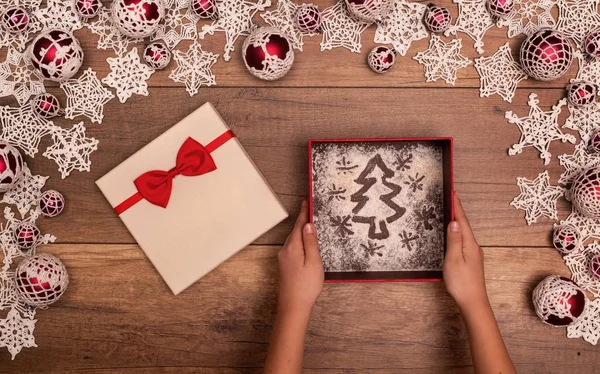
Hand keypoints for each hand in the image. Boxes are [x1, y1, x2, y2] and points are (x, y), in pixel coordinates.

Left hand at [277, 200, 323, 314]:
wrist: (293, 307)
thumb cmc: (306, 286)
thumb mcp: (313, 262)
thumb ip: (311, 243)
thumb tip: (308, 224)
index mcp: (292, 247)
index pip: (298, 225)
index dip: (304, 213)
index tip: (306, 201)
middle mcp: (285, 250)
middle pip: (295, 231)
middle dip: (303, 221)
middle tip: (311, 210)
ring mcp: (284, 259)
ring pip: (294, 240)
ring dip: (301, 232)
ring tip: (311, 225)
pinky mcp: (285, 266)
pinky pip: (293, 248)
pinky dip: (300, 242)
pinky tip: (306, 245)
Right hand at [443, 194, 488, 314]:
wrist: (473, 302)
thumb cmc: (462, 282)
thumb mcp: (454, 259)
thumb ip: (454, 240)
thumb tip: (455, 221)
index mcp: (469, 243)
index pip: (462, 220)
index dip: (457, 206)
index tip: (452, 192)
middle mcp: (473, 246)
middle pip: (464, 224)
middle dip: (456, 210)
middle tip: (448, 198)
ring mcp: (473, 253)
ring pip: (463, 232)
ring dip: (456, 221)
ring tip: (448, 211)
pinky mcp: (470, 260)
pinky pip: (462, 240)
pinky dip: (456, 232)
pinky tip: (451, 233)